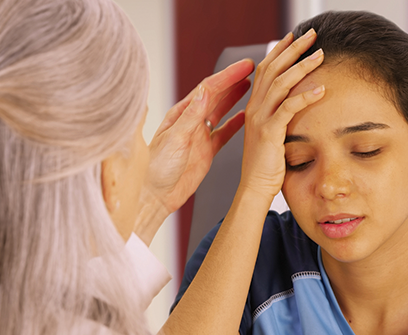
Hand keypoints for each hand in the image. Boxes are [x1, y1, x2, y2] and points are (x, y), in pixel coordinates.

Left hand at [134, 59, 253, 244]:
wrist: (155, 195)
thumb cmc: (156, 168)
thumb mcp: (175, 138)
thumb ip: (191, 116)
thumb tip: (204, 92)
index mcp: (180, 114)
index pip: (208, 89)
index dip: (228, 76)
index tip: (244, 66)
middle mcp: (190, 122)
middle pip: (216, 96)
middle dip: (233, 81)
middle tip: (252, 69)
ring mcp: (199, 136)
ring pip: (221, 112)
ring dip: (235, 98)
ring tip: (251, 86)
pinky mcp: (206, 152)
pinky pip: (224, 134)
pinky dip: (235, 125)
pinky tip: (246, 117)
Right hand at [239, 29, 324, 200]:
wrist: (254, 187)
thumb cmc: (266, 166)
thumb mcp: (271, 135)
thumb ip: (279, 118)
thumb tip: (296, 106)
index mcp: (254, 107)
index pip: (265, 69)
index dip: (279, 50)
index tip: (294, 37)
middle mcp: (254, 108)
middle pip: (272, 69)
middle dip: (293, 49)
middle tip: (311, 35)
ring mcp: (260, 119)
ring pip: (280, 83)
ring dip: (302, 66)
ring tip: (321, 55)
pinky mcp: (269, 132)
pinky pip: (288, 108)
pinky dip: (305, 96)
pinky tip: (321, 89)